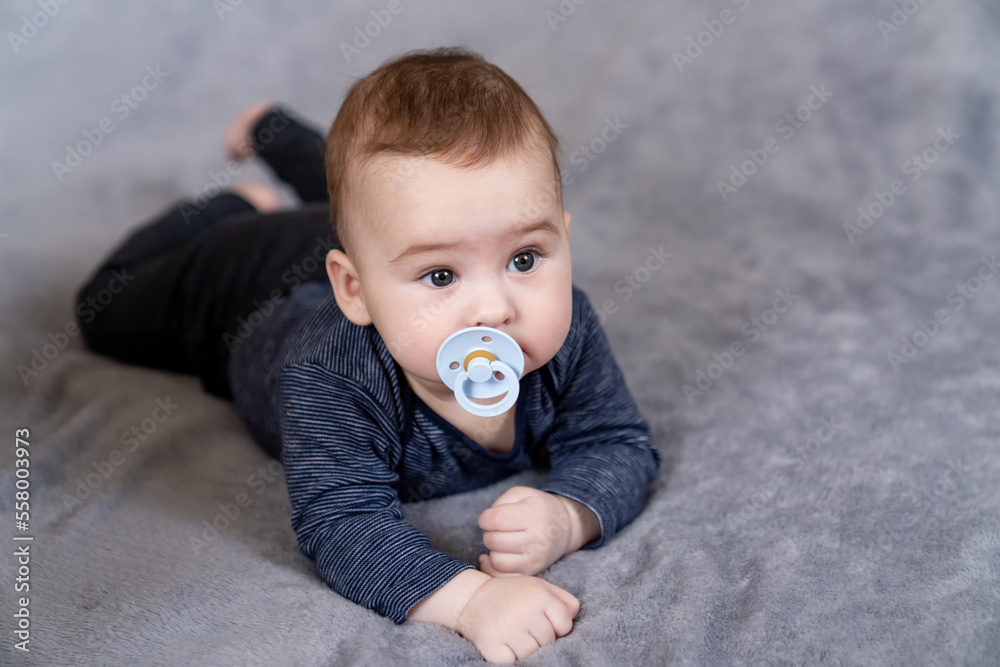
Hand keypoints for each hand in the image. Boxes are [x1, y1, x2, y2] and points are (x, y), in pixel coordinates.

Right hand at [455, 575, 578, 663]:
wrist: (471, 598)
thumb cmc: (511, 595)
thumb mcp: (538, 587)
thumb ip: (562, 599)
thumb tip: (573, 616)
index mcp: (539, 595)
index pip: (564, 626)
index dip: (555, 626)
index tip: (540, 619)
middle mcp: (525, 611)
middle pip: (548, 641)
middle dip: (539, 637)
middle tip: (522, 625)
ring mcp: (508, 630)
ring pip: (533, 654)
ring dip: (525, 648)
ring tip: (513, 633)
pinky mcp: (492, 646)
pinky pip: (514, 663)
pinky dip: (510, 657)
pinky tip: (504, 643)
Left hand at [478, 487, 600, 576]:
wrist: (564, 528)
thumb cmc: (538, 508)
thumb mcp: (522, 494)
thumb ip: (501, 502)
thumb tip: (486, 523)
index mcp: (532, 516)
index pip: (495, 520)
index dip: (485, 518)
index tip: (489, 518)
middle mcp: (535, 540)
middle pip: (494, 541)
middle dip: (489, 534)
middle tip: (497, 530)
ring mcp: (534, 560)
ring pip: (497, 561)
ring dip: (493, 551)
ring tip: (501, 542)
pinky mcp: (531, 573)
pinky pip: (503, 577)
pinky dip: (493, 569)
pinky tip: (496, 557)